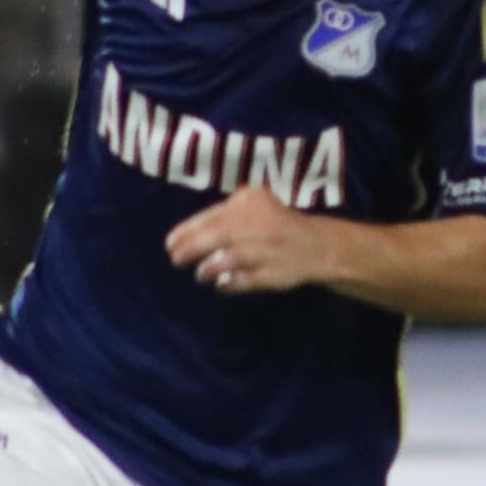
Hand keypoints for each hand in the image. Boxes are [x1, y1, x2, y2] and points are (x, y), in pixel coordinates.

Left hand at [168, 185, 341, 296]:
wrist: (316, 246)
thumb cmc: (274, 224)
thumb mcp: (253, 205)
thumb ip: (222, 215)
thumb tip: (184, 236)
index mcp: (252, 201)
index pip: (213, 216)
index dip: (188, 231)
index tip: (170, 243)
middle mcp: (261, 222)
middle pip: (219, 235)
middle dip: (192, 248)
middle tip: (176, 259)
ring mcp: (270, 248)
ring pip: (231, 258)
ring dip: (209, 267)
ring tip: (200, 274)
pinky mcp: (276, 273)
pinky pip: (246, 280)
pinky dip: (230, 282)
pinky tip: (220, 284)